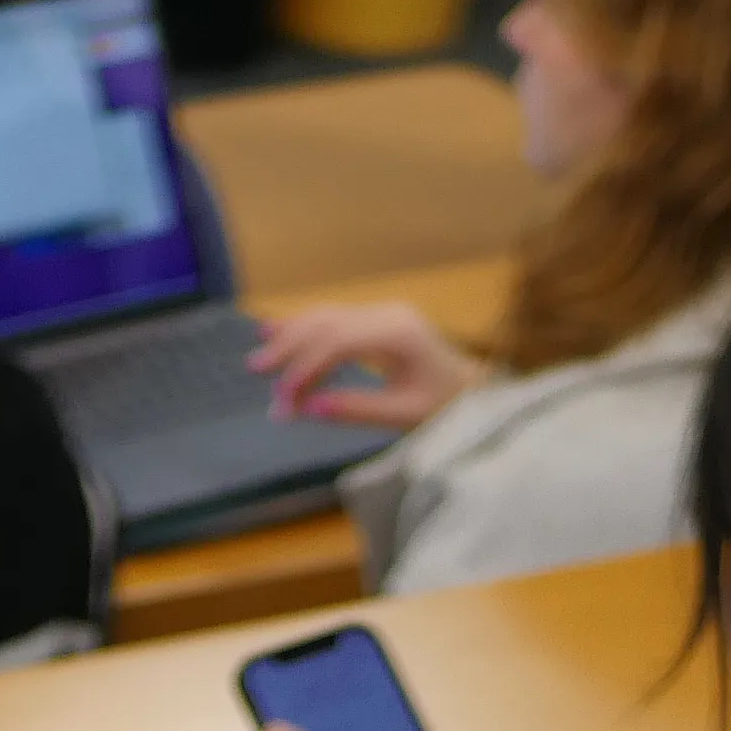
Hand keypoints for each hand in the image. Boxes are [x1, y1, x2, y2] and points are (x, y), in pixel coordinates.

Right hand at [248, 300, 483, 431]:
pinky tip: (276, 331)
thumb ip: (357, 409)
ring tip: (259, 358)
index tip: (283, 398)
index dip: (304, 367)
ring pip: (326, 317)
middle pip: (326, 323)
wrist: (474, 391)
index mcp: (398, 334)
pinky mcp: (377, 321)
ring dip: (291, 337)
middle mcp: (387, 314)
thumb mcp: (404, 416)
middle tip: (256, 371)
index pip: (337, 342)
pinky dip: (305, 330)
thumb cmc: (446, 408)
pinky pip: (334, 320)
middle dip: (289, 349)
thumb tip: (308, 407)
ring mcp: (382, 314)